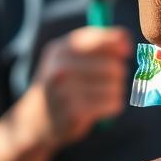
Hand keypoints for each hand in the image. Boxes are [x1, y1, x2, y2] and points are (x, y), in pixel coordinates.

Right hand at [26, 27, 132, 148]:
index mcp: (61, 49)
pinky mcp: (74, 113)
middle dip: (118, 72)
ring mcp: (66, 92)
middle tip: (113, 78)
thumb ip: (96, 44)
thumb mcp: (68, 57)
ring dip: (116, 90)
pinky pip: (112, 103)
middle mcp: (61, 68)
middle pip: (112, 65)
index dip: (118, 43)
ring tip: (105, 94)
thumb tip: (127, 43)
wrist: (34, 121)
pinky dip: (113, 105)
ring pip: (115, 85)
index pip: (99, 39)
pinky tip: (102, 107)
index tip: (127, 51)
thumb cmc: (62, 83)